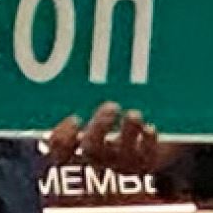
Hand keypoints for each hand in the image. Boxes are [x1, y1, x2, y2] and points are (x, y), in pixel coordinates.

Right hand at [46, 101, 180, 174]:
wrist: (151, 137)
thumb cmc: (112, 111)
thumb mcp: (93, 102)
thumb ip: (83, 89)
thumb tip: (76, 49)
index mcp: (77, 145)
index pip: (60, 152)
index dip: (63, 140)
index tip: (75, 118)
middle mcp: (98, 157)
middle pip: (92, 150)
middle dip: (100, 128)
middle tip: (112, 106)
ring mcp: (122, 163)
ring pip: (120, 155)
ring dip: (127, 133)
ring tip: (134, 114)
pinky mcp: (147, 163)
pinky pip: (147, 157)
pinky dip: (148, 142)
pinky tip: (150, 128)